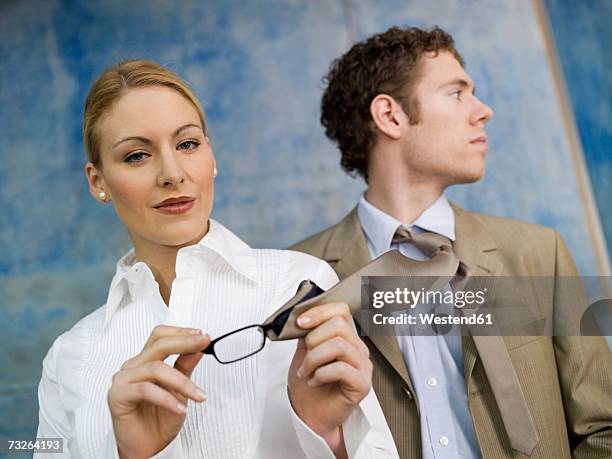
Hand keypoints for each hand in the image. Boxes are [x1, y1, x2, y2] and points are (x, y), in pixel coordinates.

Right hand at [107, 325, 209, 457]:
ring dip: (182, 382)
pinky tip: (180, 408)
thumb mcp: (181, 388)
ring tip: (198, 395)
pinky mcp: (117, 396)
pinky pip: (146, 390)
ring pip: (156, 368)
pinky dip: (167, 399)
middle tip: (203, 345)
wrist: (150, 447)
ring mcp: (123, 380)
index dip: (181, 332)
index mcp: (145, 360)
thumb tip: (199, 346)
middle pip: (158, 345)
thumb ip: (186, 365)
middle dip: (184, 343)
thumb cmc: (162, 418)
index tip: (202, 336)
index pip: (160, 336)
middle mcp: (133, 366)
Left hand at [288, 303, 371, 455]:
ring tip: (306, 371)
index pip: (341, 310)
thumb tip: (302, 316)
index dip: (319, 312)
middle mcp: (357, 349)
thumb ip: (307, 332)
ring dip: (314, 358)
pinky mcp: (362, 384)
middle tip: (305, 357)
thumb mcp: (304, 352)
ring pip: (338, 345)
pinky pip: (341, 368)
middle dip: (313, 340)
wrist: (310, 416)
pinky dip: (321, 374)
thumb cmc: (309, 386)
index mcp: (346, 337)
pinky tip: (315, 381)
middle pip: (339, 325)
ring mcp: (362, 366)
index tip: (300, 322)